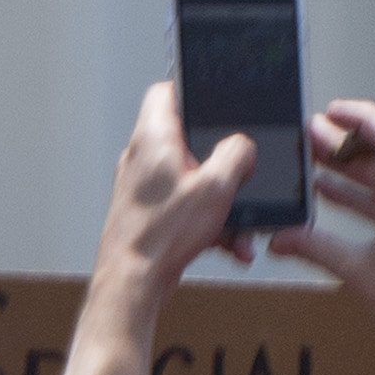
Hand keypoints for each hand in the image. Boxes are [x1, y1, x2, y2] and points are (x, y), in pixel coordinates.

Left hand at [100, 81, 262, 295]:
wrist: (132, 284)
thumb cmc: (161, 236)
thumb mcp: (217, 186)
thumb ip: (237, 153)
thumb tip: (243, 145)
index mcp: (152, 138)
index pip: (164, 92)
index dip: (193, 90)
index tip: (216, 100)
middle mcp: (140, 159)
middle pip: (185, 138)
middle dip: (218, 158)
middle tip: (236, 170)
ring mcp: (140, 187)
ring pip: (189, 177)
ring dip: (217, 197)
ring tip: (235, 222)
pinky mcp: (145, 213)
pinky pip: (183, 205)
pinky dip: (205, 219)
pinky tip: (226, 242)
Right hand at [274, 98, 374, 374]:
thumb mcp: (361, 276)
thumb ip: (317, 249)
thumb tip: (283, 237)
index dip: (360, 119)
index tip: (333, 112)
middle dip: (346, 148)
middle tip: (311, 137)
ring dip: (354, 174)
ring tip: (316, 163)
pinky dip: (369, 199)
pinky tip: (337, 195)